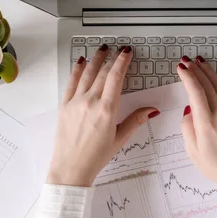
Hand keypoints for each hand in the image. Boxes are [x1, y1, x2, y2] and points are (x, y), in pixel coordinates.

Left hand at [47, 45, 158, 186]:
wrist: (71, 168)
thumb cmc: (96, 157)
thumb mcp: (120, 139)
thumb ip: (135, 120)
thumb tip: (152, 109)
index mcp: (107, 110)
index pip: (116, 77)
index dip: (122, 62)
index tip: (127, 52)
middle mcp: (90, 102)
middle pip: (102, 72)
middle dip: (111, 58)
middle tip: (118, 49)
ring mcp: (75, 102)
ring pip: (87, 74)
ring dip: (95, 59)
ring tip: (102, 49)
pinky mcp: (64, 106)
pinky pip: (71, 82)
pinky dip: (77, 70)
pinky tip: (81, 62)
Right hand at [177, 56, 216, 193]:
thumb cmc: (215, 167)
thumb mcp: (192, 151)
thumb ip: (188, 128)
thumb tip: (189, 110)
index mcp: (206, 123)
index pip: (195, 92)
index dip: (187, 76)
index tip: (180, 68)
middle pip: (206, 85)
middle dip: (195, 70)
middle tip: (186, 61)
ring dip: (209, 71)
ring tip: (200, 61)